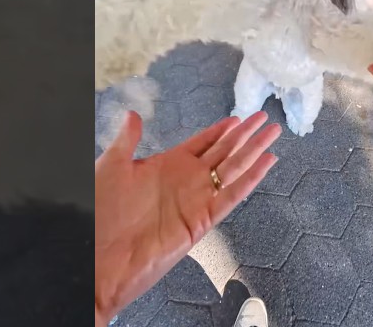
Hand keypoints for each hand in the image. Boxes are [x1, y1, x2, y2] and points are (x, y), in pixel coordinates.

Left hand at [94, 111, 280, 325]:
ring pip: (233, 169)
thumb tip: (133, 113)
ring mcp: (196, 200)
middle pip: (223, 152)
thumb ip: (127, 140)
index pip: (202, 143)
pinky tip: (266, 162)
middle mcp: (185, 181)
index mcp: (166, 166)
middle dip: (245, 135)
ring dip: (254, 151)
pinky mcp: (202, 220)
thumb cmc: (100, 214)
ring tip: (272, 133)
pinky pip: (231, 195)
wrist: (99, 258)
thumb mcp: (110, 167)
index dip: (221, 130)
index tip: (239, 118)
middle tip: (265, 118)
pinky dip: (251, 179)